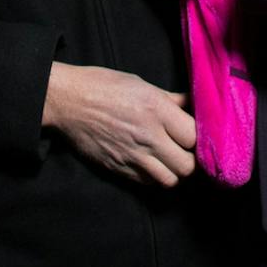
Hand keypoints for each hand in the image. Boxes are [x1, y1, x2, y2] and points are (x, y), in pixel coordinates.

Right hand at [42, 62, 196, 185]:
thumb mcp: (141, 83)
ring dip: (173, 171)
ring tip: (169, 159)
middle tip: (184, 149)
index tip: (193, 132)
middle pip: (187, 165)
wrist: (68, 101)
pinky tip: (151, 163)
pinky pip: (148, 183)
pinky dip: (154, 177)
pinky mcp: (119, 168)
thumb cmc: (103, 86)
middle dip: (190, 158)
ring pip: (170, 180)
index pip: (195, 136)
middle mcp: (148, 136)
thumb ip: (170, 99)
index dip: (198, 136)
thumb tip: (193, 104)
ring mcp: (133, 156)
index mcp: (157, 109)